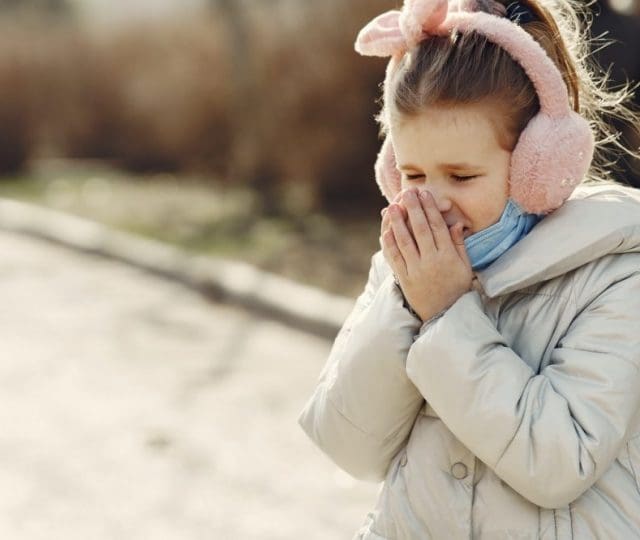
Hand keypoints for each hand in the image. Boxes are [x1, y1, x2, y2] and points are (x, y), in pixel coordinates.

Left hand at [379, 187, 472, 320]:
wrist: (444, 315)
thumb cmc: (457, 289)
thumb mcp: (465, 267)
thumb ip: (459, 245)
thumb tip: (456, 223)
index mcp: (448, 257)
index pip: (437, 227)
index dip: (430, 209)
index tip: (425, 194)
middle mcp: (431, 262)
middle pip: (420, 230)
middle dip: (413, 209)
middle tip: (407, 192)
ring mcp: (416, 270)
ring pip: (404, 242)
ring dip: (397, 222)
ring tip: (393, 207)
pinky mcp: (404, 279)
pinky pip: (394, 258)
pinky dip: (389, 244)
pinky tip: (386, 230)